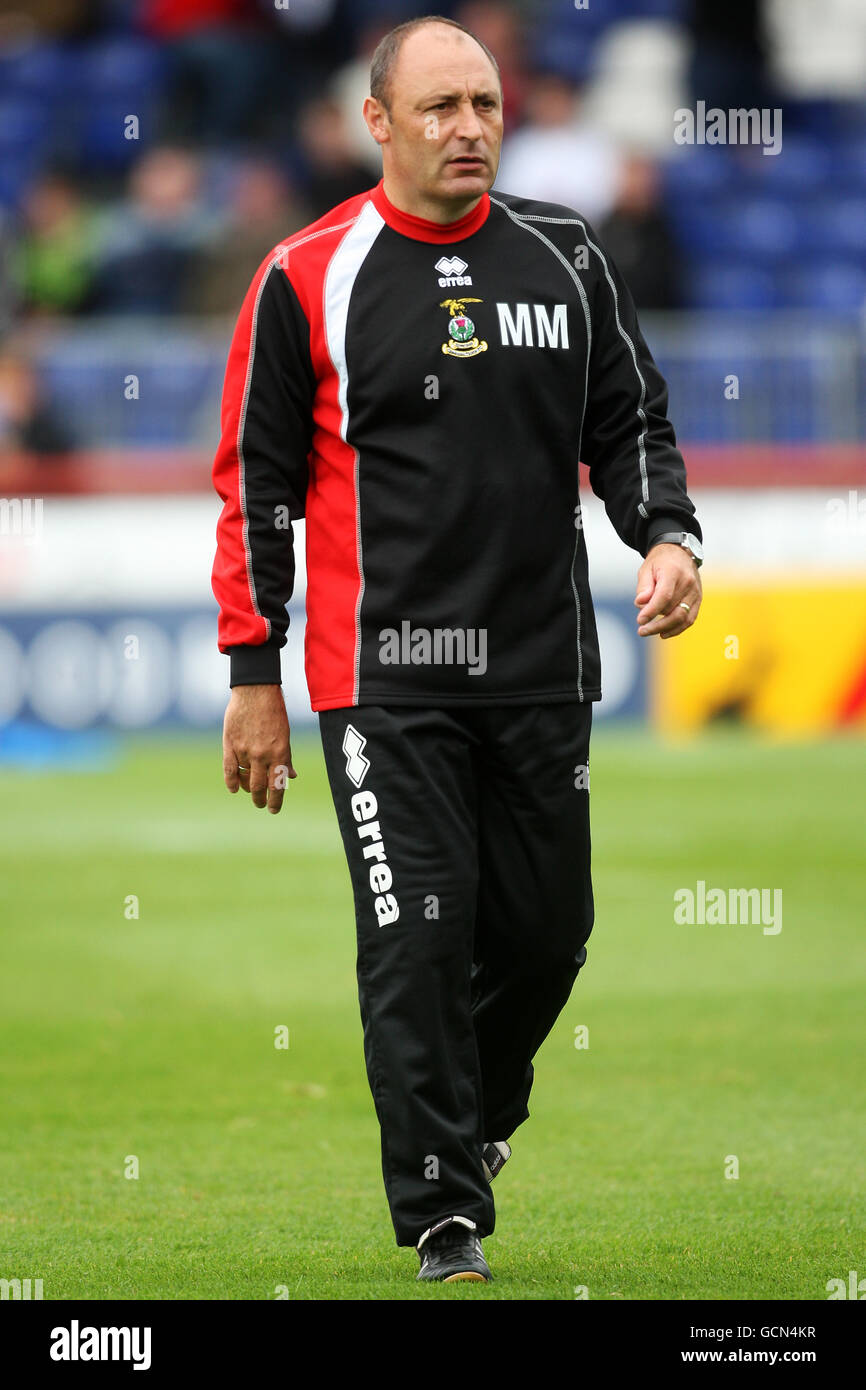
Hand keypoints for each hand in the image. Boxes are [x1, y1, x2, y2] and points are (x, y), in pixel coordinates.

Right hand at [222, 684, 295, 813]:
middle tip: (261, 804)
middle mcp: (263, 755)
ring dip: (247, 789)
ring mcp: (245, 751)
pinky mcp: (230, 745)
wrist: (256, 691)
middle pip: (260, 787)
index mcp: (280, 753)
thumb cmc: (274, 712)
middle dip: (261, 799)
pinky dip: (231, 782)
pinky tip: (234, 789)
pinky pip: (229, 770)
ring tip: (249, 792)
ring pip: (245, 779)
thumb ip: (286, 757)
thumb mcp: (285, 735)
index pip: (277, 785)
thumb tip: (291, 776)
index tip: (273, 810)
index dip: (276, 801)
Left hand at [634, 543, 701, 639]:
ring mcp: (695, 592)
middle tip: (641, 630)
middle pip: (673, 609)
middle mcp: (688, 583)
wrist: (680, 553)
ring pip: (682, 617)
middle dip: (656, 623)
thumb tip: (641, 604)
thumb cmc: (660, 563)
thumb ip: (644, 587)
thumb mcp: (646, 569)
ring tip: (649, 632)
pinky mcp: (698, 600)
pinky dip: (677, 629)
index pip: (664, 596)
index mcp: (674, 572)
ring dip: (665, 628)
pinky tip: (663, 633)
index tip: (640, 620)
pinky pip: (690, 619)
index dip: (652, 610)